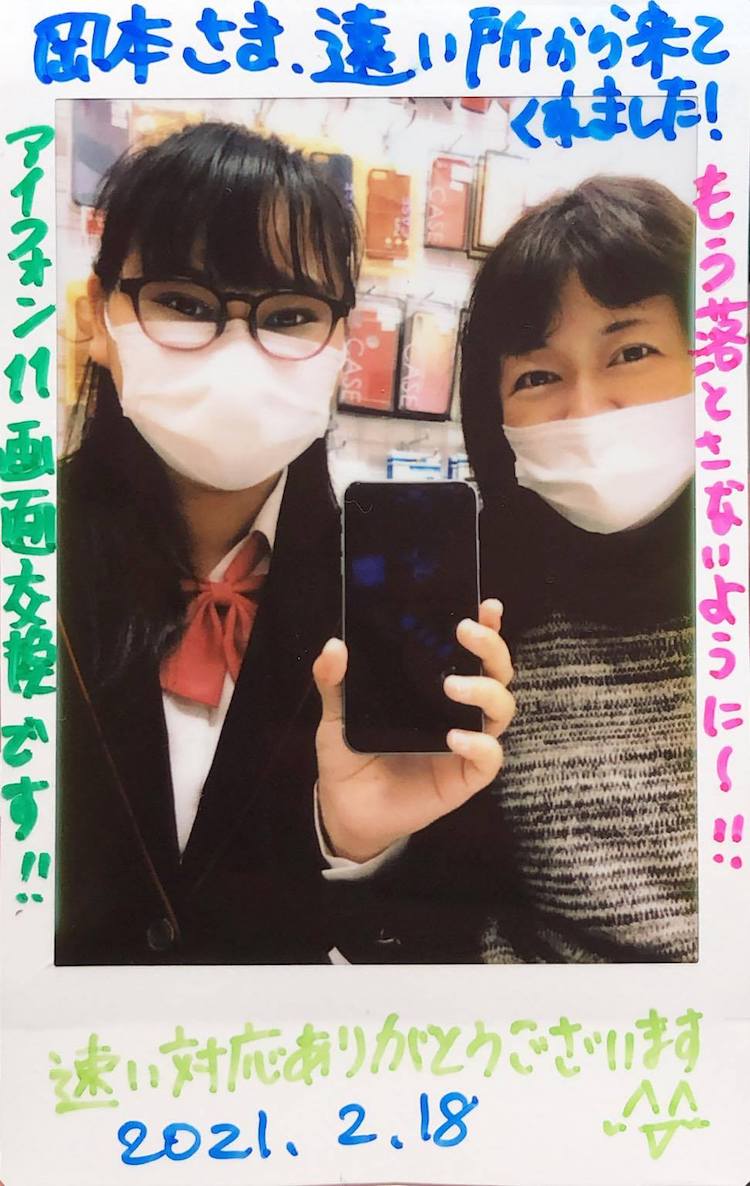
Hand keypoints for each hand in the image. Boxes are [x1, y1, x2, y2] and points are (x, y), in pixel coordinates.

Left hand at [312, 599, 514, 862]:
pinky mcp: (464, 778)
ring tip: (452, 687)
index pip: (470, 652)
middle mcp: (457, 711)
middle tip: (465, 633)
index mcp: (434, 689)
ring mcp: (465, 743)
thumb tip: (334, 645)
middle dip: (491, 648)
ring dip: (485, 691)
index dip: (487, 628)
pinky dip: (479, 745)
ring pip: (502, 710)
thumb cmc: (349, 755)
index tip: (486, 606)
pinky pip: (489, 758)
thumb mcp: (337, 714)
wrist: (344, 809)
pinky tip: (454, 739)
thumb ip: (334, 681)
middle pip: (497, 673)